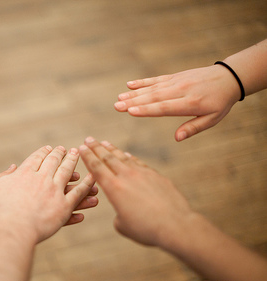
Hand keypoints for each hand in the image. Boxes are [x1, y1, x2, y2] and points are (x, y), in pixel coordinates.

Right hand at [0, 146, 97, 242]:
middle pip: (53, 162)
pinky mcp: (62, 207)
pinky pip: (77, 194)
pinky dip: (86, 186)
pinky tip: (93, 180)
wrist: (8, 228)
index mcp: (23, 173)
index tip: (49, 148)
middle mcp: (41, 178)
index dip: (43, 153)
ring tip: (79, 157)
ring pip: (67, 173)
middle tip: (66, 149)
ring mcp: (53, 191)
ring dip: (73, 163)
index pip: (35, 159)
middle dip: (60, 154)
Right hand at [79, 137, 195, 246]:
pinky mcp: (156, 176)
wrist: (175, 225)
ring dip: (111, 149)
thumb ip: (118, 214)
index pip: (96, 167)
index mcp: (113, 188)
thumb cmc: (146, 229)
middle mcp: (126, 176)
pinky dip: (130, 158)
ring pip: (123, 157)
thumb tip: (123, 209)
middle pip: (107, 158)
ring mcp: (142, 174)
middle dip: (96, 147)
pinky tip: (126, 155)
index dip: (87, 156)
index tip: (81, 147)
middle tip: (88, 139)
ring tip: (104, 143)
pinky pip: (138, 163)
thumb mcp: (122, 225)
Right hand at [114, 65, 239, 140]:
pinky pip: (156, 79)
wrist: (228, 77)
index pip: (164, 107)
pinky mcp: (174, 76)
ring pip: (152, 88)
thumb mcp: (213, 118)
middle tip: (117, 106)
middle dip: (133, 102)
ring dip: (134, 93)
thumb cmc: (220, 102)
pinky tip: (129, 85)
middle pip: (153, 97)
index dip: (147, 109)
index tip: (131, 111)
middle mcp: (181, 91)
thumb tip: (177, 138)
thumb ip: (193, 128)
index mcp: (190, 103)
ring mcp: (176, 82)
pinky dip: (142, 82)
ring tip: (119, 98)